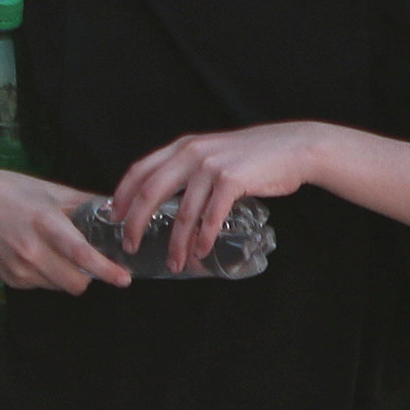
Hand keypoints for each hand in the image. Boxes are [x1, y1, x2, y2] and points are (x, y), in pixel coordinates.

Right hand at [0, 166, 136, 293]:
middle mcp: (31, 250)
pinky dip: (48, 275)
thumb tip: (116, 211)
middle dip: (88, 276)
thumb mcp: (49, 190)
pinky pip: (42, 285)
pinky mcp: (10, 278)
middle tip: (87, 259)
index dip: (105, 269)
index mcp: (45, 223)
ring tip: (55, 251)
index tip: (123, 278)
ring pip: (60, 287)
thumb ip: (83, 204)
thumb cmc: (8, 191)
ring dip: (67, 276)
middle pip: (75, 283)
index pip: (80, 254)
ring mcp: (18, 268)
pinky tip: (36, 254)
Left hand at [109, 119, 409, 256]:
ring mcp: (211, 165)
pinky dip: (203, 237)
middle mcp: (191, 153)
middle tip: (131, 246)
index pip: (139, 171)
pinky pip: (210, 216)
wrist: (295, 147)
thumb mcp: (212, 153)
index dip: (123, 197)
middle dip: (136, 224)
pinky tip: (200, 251)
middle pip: (150, 193)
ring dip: (176, 242)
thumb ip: (187, 169)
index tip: (114, 219)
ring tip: (175, 263)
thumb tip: (163, 197)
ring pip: (182, 212)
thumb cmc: (253, 156)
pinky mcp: (232, 179)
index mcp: (182, 147)